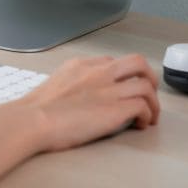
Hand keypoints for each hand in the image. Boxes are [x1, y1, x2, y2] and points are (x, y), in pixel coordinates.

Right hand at [20, 54, 160, 151]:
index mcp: (81, 65)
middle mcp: (98, 73)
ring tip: (149, 116)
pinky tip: (140, 125)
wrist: (33, 119)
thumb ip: (71, 83)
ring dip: (153, 102)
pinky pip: (144, 106)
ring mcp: (108, 89)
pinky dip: (147, 116)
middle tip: (149, 94)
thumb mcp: (54, 84)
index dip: (123, 76)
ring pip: (146, 86)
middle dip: (149, 78)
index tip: (123, 88)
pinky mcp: (116, 108)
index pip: (112, 62)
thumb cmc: (36, 110)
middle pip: (137, 63)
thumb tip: (77, 96)